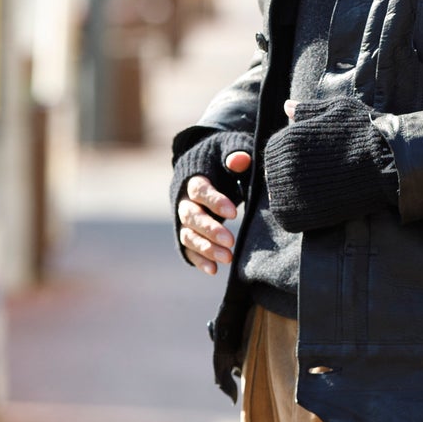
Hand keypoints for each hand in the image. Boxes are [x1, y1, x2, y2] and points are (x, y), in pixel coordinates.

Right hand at [177, 149, 252, 274]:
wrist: (203, 168)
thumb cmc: (221, 160)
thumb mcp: (229, 151)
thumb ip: (235, 155)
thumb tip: (240, 160)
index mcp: (194, 178)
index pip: (199, 190)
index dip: (214, 201)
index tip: (234, 213)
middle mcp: (184, 201)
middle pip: (191, 216)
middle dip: (210, 229)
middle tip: (230, 241)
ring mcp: (183, 219)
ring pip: (188, 235)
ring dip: (205, 248)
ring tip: (228, 258)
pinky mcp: (186, 233)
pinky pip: (188, 249)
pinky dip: (199, 260)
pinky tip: (214, 269)